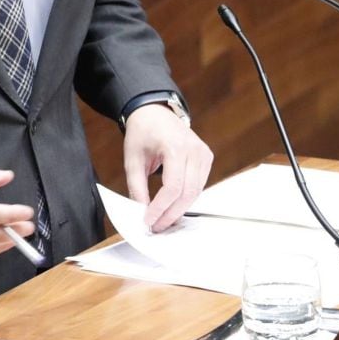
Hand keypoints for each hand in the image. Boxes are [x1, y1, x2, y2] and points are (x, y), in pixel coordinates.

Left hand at [122, 103, 213, 231]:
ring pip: (196, 192)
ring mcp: (203, 153)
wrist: (154, 112)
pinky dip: (186, 198)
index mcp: (175, 146)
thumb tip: (141, 212)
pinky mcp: (206, 157)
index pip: (173, 187)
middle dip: (171, 214)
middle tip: (156, 226)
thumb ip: (137, 187)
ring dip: (179, 209)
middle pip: (187, 192)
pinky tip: (173, 207)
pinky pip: (199, 185)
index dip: (161, 208)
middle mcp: (193, 149)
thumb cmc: (142, 132)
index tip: (149, 220)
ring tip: (163, 220)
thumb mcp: (132, 160)